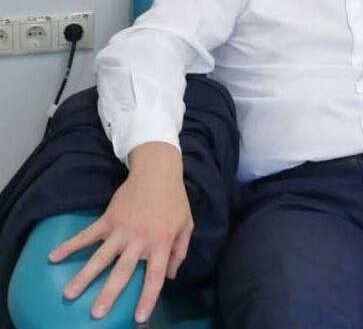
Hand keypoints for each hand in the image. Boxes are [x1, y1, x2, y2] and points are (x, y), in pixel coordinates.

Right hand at [47, 142, 192, 322]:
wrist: (158, 172)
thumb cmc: (175, 201)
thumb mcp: (186, 225)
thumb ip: (180, 252)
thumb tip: (171, 276)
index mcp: (161, 243)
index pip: (155, 276)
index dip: (147, 298)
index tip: (138, 318)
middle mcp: (140, 240)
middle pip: (122, 272)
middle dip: (108, 294)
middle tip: (95, 314)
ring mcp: (121, 229)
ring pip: (100, 257)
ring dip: (84, 276)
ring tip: (69, 294)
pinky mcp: (108, 219)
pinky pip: (86, 235)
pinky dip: (69, 246)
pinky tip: (52, 257)